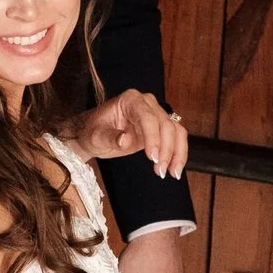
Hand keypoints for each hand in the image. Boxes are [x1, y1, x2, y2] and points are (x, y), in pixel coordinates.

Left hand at [71, 91, 188, 180]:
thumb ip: (110, 137)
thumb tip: (125, 139)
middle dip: (166, 149)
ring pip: (176, 131)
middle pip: (165, 124)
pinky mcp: (159, 128)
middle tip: (160, 170)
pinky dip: (178, 154)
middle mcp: (146, 104)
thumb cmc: (93, 131)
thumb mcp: (95, 136)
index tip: (153, 158)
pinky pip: (176, 138)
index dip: (153, 137)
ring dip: (176, 153)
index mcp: (130, 100)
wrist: (94, 135)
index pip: (148, 117)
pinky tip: (174, 169)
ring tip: (170, 173)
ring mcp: (155, 115)